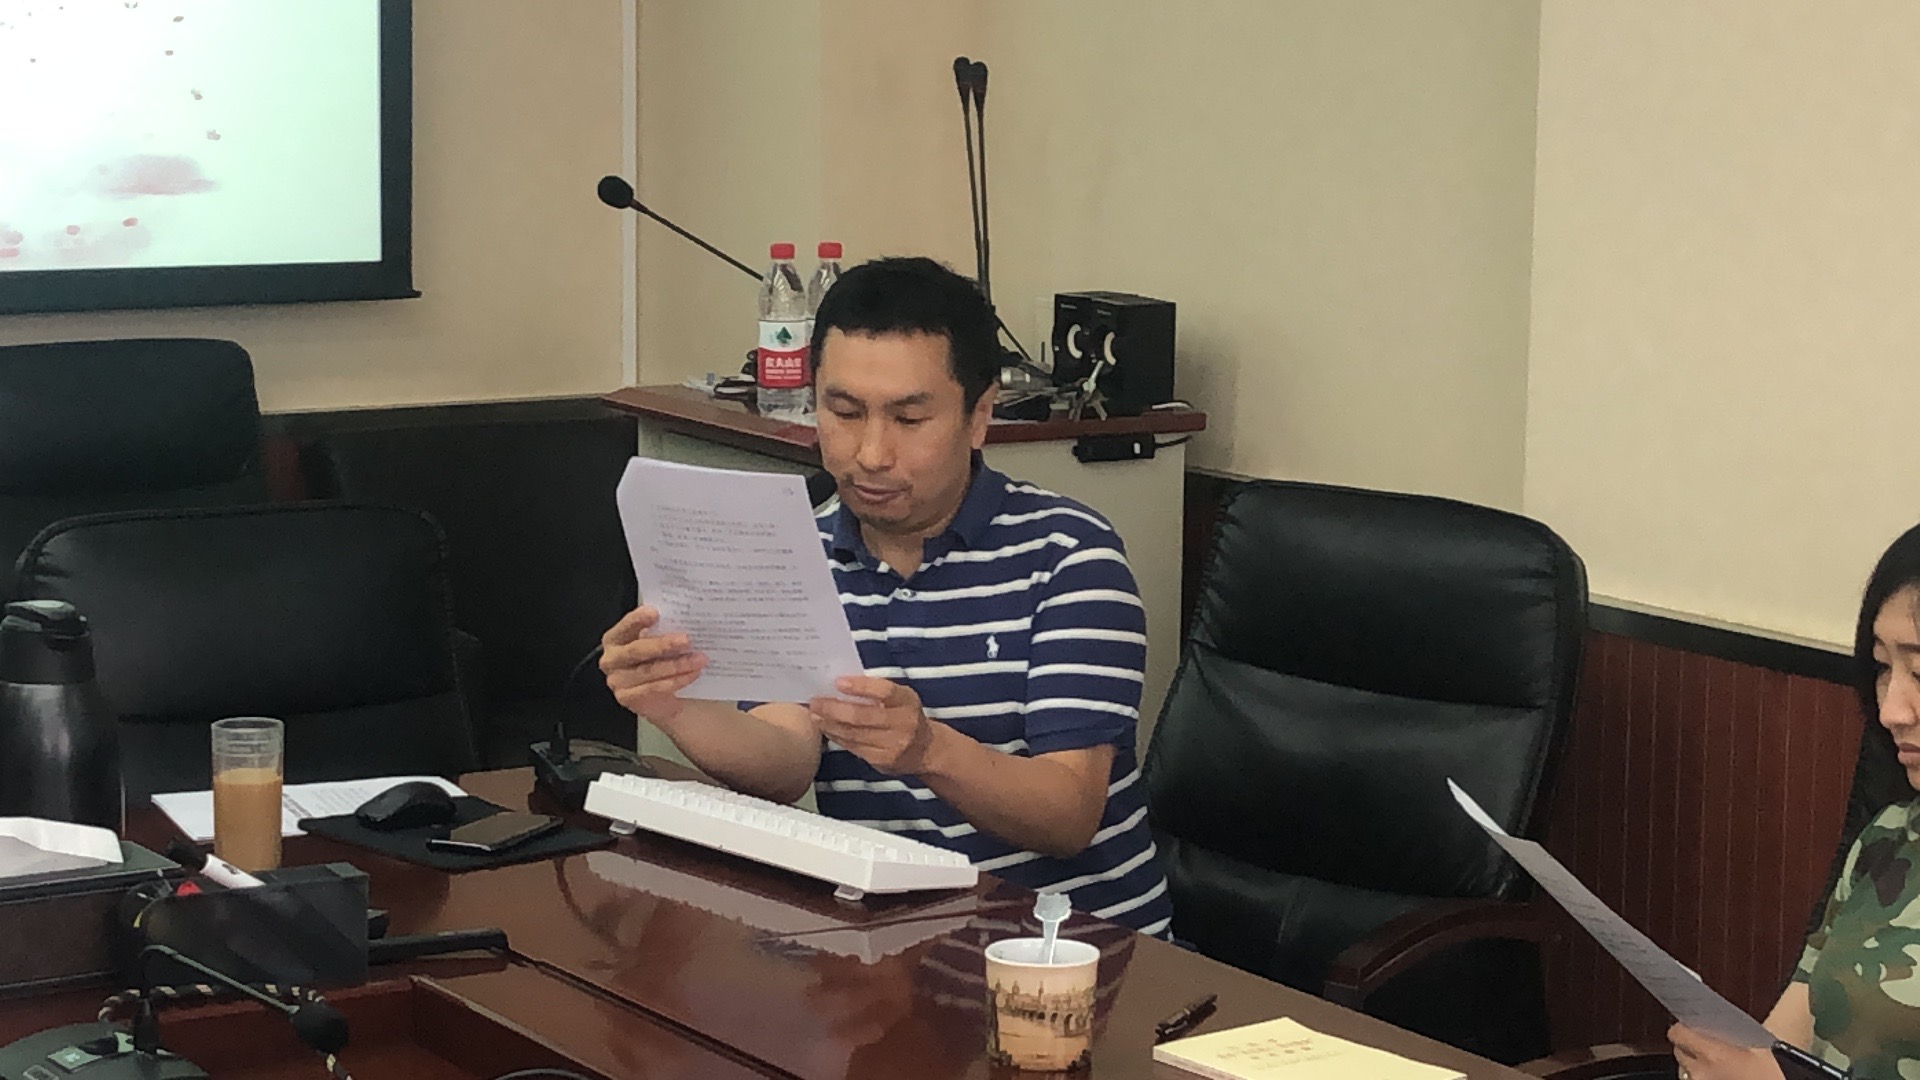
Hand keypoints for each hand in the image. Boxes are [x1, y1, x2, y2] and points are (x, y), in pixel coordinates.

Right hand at [599, 606, 707, 723]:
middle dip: (663, 645)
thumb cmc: (658, 660)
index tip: (655, 613)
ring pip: (648, 671)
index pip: (625, 626)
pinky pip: (654, 688)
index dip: (638, 619)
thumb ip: (663, 630)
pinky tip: (692, 674)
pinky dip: (676, 681)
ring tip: (699, 659)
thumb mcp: (658, 642)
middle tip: (686, 640)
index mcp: (615, 638)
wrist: (660, 695)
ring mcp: (617, 680)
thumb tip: (686, 618)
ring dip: (677, 665)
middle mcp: (612, 659)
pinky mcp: (628, 698)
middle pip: (636, 650)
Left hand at [809, 676, 938, 775]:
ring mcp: (894, 745)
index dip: (860, 686)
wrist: (927, 749)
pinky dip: (837, 737)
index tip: (838, 682)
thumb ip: (876, 691)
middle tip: (815, 702)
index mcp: (907, 701)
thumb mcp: (900, 698)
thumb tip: (839, 684)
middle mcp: (904, 723)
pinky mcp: (884, 761)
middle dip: (833, 709)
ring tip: (814, 715)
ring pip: (854, 734)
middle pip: (862, 716)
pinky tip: (827, 730)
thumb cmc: (906, 715)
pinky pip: (854, 748)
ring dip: (830, 724)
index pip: (884, 691)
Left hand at [1669, 1025, 1784, 1079]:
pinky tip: (1720, 1075)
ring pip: (1686, 1069)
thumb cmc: (1772, 1075)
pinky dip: (1702, 1076)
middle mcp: (1700, 1072)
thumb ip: (1733, 1033)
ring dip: (1696, 1064)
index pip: (1677, 1033)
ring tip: (1716, 1064)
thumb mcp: (1759, 1049)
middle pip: (1680, 1051)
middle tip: (1706, 1045)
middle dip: (1690, 1046)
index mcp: (1712, 1055)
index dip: (1683, 1027)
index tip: (1690, 1026)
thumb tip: (1717, 1021)